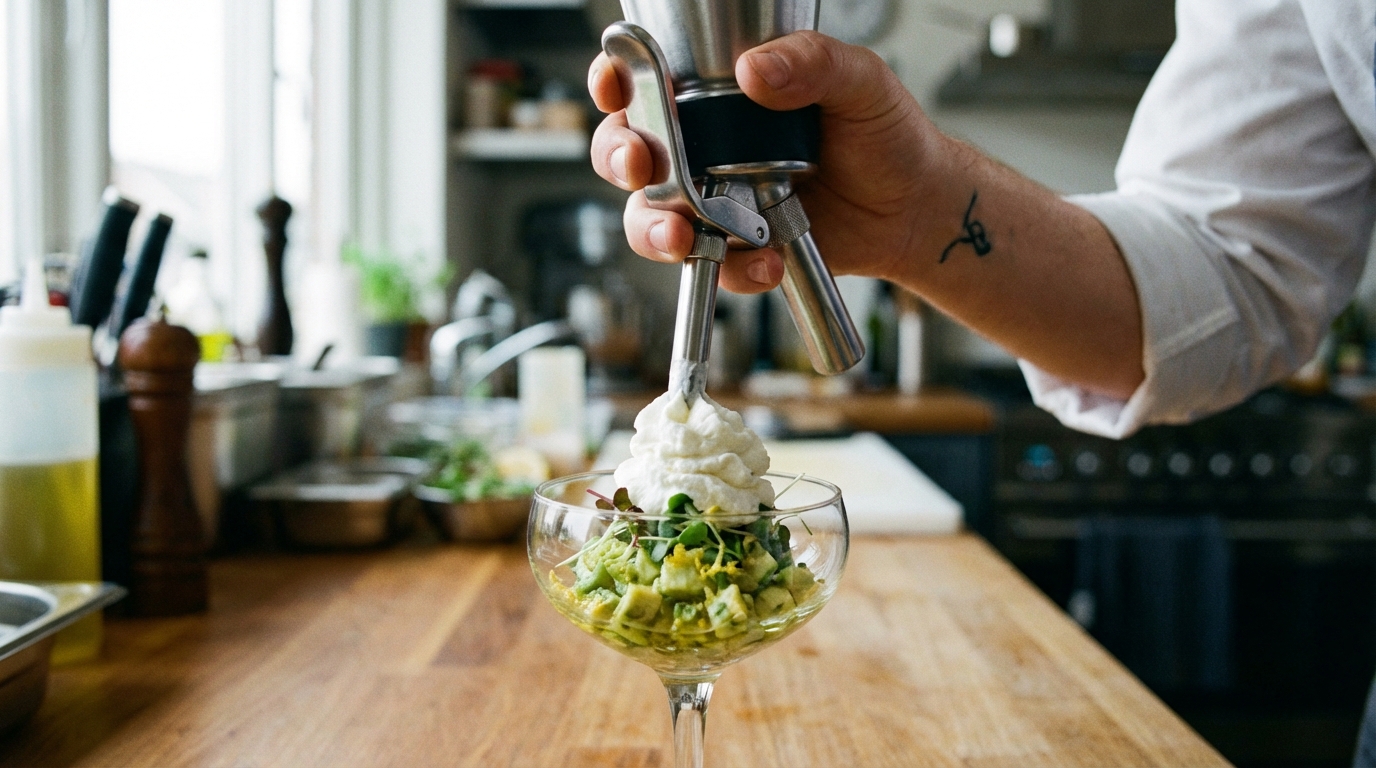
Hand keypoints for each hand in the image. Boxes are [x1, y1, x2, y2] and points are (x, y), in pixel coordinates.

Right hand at [588, 31, 936, 293]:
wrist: (917, 208)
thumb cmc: (886, 135)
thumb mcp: (859, 81)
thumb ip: (812, 62)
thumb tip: (755, 70)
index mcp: (717, 96)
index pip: (645, 81)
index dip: (615, 82)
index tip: (614, 86)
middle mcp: (703, 147)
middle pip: (627, 152)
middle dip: (621, 158)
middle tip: (642, 165)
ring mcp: (714, 202)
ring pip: (650, 217)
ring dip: (655, 230)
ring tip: (685, 237)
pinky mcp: (736, 250)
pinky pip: (709, 266)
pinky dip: (731, 269)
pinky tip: (767, 260)